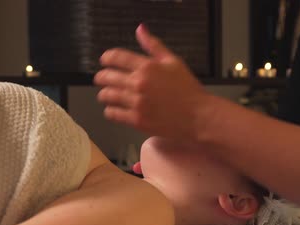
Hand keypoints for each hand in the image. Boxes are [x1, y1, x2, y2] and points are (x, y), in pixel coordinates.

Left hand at [94, 24, 210, 139]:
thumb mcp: (174, 62)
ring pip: (107, 95)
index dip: (107, 58)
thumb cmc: (188, 90)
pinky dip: (110, 110)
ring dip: (104, 94)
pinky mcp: (137, 120)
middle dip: (101, 77)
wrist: (198, 117)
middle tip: (101, 79)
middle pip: (107, 76)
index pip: (116, 57)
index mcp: (148, 66)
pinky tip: (114, 109)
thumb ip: (154, 46)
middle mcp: (139, 83)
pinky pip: (112, 113)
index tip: (105, 61)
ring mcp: (137, 102)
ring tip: (107, 95)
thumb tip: (140, 30)